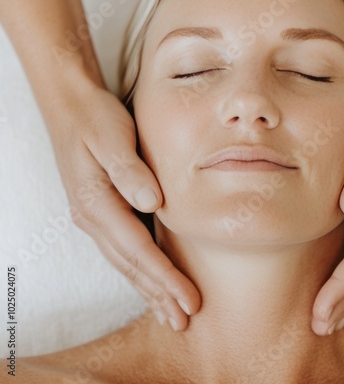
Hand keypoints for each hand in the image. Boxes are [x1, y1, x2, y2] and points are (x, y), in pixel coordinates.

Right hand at [45, 76, 200, 329]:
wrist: (71, 106)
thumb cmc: (95, 118)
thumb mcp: (113, 136)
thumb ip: (130, 171)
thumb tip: (151, 204)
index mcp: (96, 202)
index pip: (137, 250)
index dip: (165, 277)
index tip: (189, 301)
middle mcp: (93, 217)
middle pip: (131, 265)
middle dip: (159, 294)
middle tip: (184, 320)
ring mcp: (95, 216)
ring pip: (125, 263)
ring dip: (148, 289)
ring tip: (169, 313)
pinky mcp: (102, 211)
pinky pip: (122, 250)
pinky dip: (139, 270)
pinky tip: (150, 280)